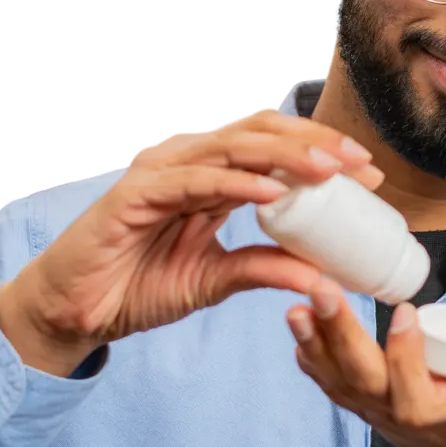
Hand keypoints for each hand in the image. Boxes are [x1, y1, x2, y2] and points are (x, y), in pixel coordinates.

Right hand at [0, 112, 385, 367]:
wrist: (77, 312)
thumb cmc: (138, 286)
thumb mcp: (217, 279)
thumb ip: (265, 268)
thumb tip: (323, 277)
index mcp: (210, 175)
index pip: (274, 149)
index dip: (322, 153)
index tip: (368, 176)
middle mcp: (188, 162)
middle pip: (260, 134)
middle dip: (315, 144)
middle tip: (360, 164)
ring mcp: (160, 172)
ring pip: (232, 148)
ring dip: (285, 157)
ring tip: (329, 171)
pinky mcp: (135, 194)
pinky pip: (194, 181)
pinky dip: (236, 184)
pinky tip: (272, 193)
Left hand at [288, 278, 445, 446]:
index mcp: (445, 415)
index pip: (413, 395)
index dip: (406, 355)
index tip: (405, 310)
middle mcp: (402, 419)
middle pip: (362, 383)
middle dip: (339, 336)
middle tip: (321, 290)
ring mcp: (379, 415)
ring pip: (339, 383)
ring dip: (314, 344)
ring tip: (296, 307)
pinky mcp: (367, 406)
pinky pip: (334, 385)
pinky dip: (313, 359)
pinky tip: (300, 328)